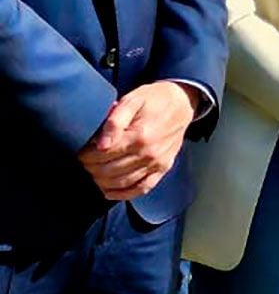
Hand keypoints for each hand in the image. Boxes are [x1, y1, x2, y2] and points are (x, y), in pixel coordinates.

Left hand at [78, 82, 195, 200]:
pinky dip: (122, 194)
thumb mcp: (132, 100)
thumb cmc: (154, 99)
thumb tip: (101, 144)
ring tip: (94, 171)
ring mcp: (157, 164)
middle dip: (91, 168)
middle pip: (109, 170)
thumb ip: (115, 120)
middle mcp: (149, 153)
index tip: (81, 151)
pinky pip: (141, 189)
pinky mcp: (163, 169)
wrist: (182, 103)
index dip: (86, 155)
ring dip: (101, 181)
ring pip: (121, 182)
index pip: (103, 155)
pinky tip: (109, 190)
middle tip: (84, 161)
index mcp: (140, 136)